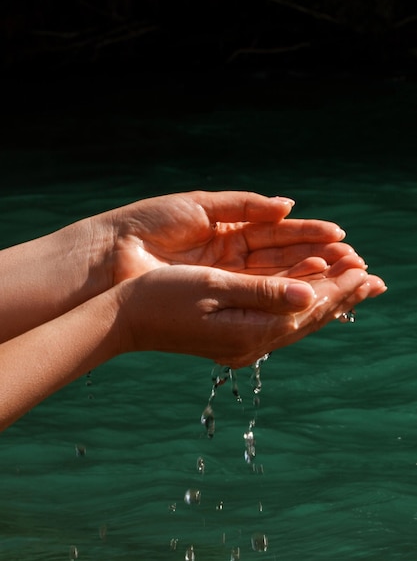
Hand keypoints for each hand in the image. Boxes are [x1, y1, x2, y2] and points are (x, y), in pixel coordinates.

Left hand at [107, 190, 352, 281]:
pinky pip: (258, 295)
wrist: (113, 254)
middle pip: (285, 259)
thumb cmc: (152, 222)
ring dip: (312, 277)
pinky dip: (285, 291)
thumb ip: (245, 206)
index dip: (311, 235)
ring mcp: (227, 281)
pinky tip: (313, 286)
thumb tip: (287, 205)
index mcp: (231, 231)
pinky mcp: (217, 299)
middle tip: (356, 261)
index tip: (341, 237)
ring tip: (346, 273)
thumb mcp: (202, 206)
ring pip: (278, 279)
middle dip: (321, 259)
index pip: (279, 235)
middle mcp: (234, 259)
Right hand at [119, 252, 386, 368]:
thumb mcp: (212, 287)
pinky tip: (310, 296)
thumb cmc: (162, 297)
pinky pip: (279, 319)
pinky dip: (301, 305)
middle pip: (309, 317)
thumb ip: (263, 292)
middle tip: (375, 279)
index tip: (367, 269)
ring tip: (354, 285)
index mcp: (250, 331)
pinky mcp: (234, 335)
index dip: (340, 287)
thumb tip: (309, 296)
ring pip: (297, 319)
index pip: (308, 307)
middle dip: (343, 296)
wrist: (125, 318)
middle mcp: (252, 342)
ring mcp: (243, 342)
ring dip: (327, 301)